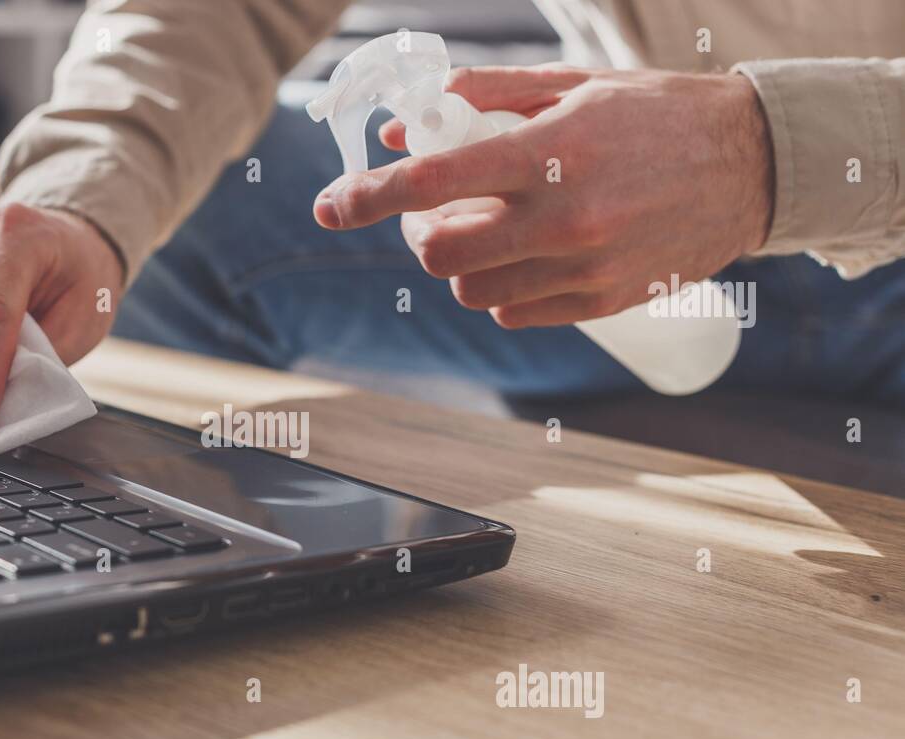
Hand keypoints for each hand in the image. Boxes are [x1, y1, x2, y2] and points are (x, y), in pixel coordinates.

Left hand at [313, 65, 773, 327]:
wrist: (752, 165)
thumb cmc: (656, 114)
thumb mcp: (570, 85)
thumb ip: (482, 98)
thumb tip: (405, 126)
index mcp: (551, 153)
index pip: (430, 183)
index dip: (366, 197)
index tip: (328, 206)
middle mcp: (564, 218)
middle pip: (439, 254)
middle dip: (417, 234)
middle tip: (427, 212)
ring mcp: (584, 268)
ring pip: (472, 290)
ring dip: (459, 263)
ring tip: (485, 228)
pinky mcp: (601, 303)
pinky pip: (515, 311)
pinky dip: (501, 287)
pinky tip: (522, 254)